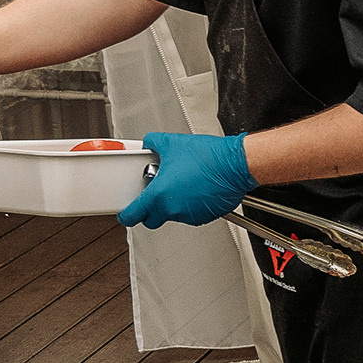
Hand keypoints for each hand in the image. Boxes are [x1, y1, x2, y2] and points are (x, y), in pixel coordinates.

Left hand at [119, 131, 255, 229]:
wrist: (236, 164)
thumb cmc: (209, 157)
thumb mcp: (172, 143)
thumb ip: (152, 143)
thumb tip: (149, 144)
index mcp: (159, 195)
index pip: (133, 215)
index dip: (127, 214)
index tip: (127, 212)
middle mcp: (173, 209)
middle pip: (152, 219)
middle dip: (150, 210)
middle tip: (155, 194)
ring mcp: (190, 215)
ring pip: (173, 216)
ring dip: (173, 205)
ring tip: (182, 184)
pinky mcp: (206, 216)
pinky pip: (191, 214)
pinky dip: (190, 205)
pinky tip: (196, 189)